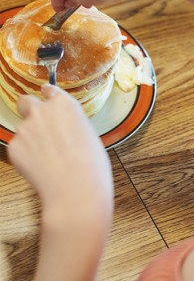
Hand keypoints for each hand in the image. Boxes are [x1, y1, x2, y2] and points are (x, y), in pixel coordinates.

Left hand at [8, 85, 112, 241]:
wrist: (76, 191)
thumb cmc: (91, 167)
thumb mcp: (89, 136)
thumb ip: (71, 124)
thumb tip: (63, 129)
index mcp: (65, 104)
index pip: (49, 90)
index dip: (47, 95)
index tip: (45, 97)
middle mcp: (42, 111)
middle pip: (25, 102)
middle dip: (28, 111)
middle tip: (38, 127)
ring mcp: (25, 128)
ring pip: (23, 130)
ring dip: (31, 140)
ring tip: (49, 160)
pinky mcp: (14, 147)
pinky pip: (18, 149)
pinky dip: (26, 157)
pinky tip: (42, 169)